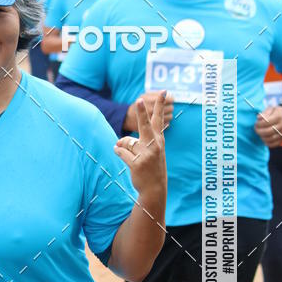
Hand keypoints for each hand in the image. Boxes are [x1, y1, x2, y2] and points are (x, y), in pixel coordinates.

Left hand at [115, 92, 166, 206]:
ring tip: (131, 156)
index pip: (159, 119)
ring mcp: (146, 154)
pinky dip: (118, 153)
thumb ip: (136, 142)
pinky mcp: (137, 163)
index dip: (160, 105)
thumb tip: (117, 143)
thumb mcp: (150, 152)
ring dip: (123, 147)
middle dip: (141, 112)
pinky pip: (120, 152)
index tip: (163, 92)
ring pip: (126, 142)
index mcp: (159, 140)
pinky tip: (124, 158)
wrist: (154, 188)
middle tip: (138, 100)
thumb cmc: (151, 167)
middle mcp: (154, 145)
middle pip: (145, 125)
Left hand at [254, 105, 281, 147]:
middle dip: (259, 131)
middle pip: (267, 131)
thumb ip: (265, 112)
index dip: (259, 124)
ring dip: (262, 137)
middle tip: (256, 129)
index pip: (266, 122)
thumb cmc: (277, 113)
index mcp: (279, 117)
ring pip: (269, 139)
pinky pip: (273, 144)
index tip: (256, 123)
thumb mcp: (272, 108)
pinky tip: (264, 138)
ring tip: (260, 133)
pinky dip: (266, 142)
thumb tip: (258, 118)